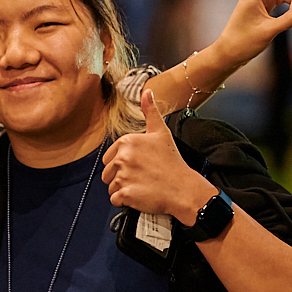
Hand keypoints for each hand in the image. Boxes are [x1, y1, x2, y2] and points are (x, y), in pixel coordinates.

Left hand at [102, 90, 215, 220]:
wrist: (184, 189)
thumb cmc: (173, 162)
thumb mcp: (161, 132)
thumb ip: (150, 111)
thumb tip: (146, 91)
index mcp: (127, 142)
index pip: (109, 157)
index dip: (122, 164)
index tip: (139, 166)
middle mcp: (122, 157)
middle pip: (107, 172)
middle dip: (120, 177)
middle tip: (141, 177)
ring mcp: (123, 176)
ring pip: (110, 186)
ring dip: (122, 189)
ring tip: (141, 186)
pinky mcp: (125, 193)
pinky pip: (115, 199)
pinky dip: (125, 201)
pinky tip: (139, 195)